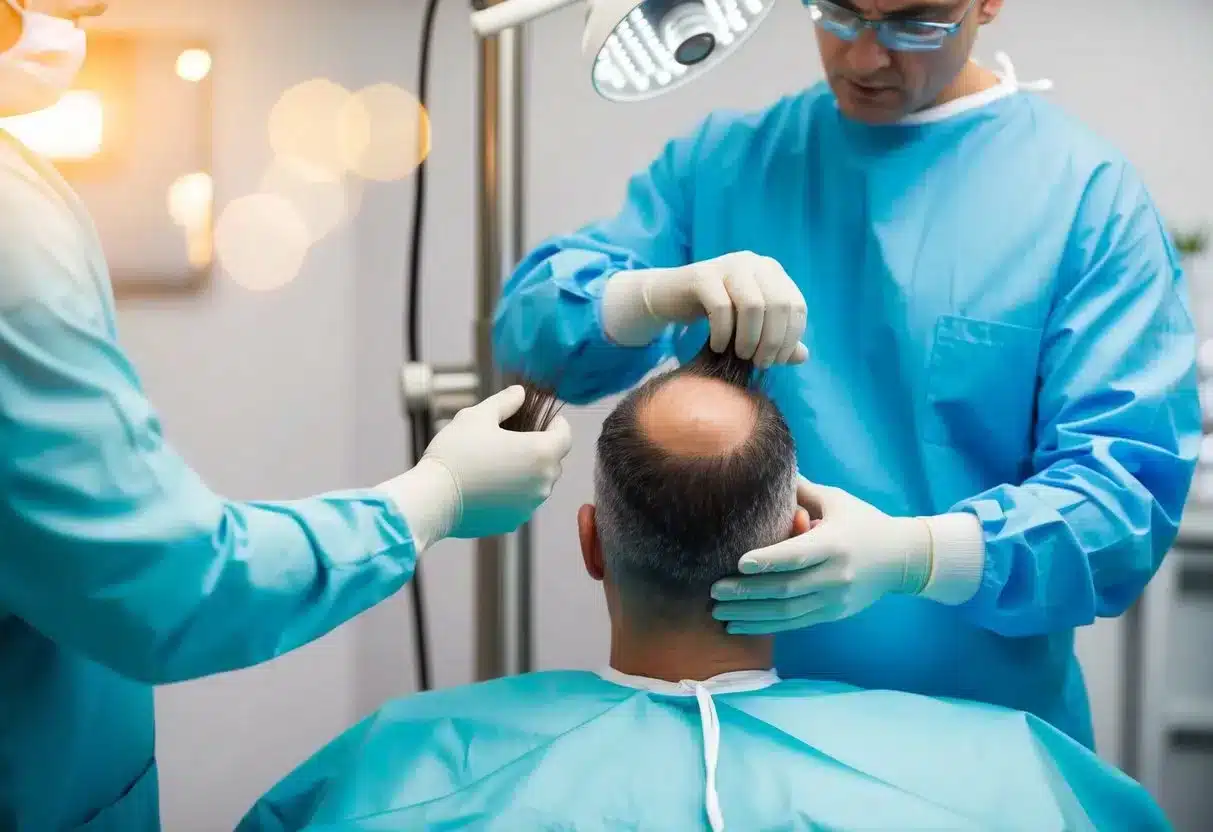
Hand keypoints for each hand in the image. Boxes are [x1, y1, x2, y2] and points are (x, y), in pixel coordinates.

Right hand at [378, 386, 572, 549]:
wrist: (432, 499)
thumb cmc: (456, 453)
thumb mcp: (478, 416)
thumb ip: (505, 402)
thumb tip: (520, 393)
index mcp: (541, 453)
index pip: (565, 435)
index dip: (557, 424)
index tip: (544, 418)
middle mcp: (542, 483)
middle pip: (553, 461)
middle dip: (541, 447)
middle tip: (517, 437)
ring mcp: (529, 506)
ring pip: (538, 483)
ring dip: (527, 471)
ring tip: (501, 461)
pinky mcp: (513, 521)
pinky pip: (522, 501)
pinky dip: (513, 492)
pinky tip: (489, 483)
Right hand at [600, 251, 808, 366]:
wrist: (669, 296)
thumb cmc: (714, 313)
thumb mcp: (749, 326)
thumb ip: (777, 339)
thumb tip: (802, 357)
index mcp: (771, 271)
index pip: (796, 305)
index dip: (791, 337)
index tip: (776, 360)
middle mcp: (753, 262)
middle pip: (778, 305)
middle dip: (771, 341)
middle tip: (758, 362)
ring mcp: (728, 265)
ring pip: (752, 306)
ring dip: (749, 339)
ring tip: (740, 355)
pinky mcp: (702, 276)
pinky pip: (721, 309)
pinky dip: (723, 334)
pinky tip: (718, 346)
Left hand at [711, 478, 932, 634]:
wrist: (903, 559)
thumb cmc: (863, 522)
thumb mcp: (836, 501)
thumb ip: (801, 490)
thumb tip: (765, 468)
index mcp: (834, 544)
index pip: (797, 555)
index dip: (768, 561)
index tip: (738, 563)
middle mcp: (835, 575)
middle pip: (786, 588)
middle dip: (747, 592)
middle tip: (713, 591)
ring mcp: (835, 599)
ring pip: (787, 611)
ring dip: (750, 614)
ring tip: (718, 613)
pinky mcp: (832, 614)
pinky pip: (794, 623)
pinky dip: (765, 626)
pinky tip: (739, 625)